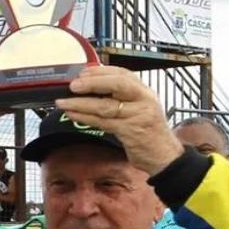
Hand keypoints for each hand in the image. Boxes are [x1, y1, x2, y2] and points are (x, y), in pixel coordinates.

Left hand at [55, 66, 183, 175]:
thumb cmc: (150, 133)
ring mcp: (137, 116)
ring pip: (105, 106)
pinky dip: (85, 117)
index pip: (123, 74)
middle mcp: (144, 101)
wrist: (165, 156)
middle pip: (116, 85)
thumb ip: (123, 98)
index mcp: (145, 92)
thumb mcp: (141, 109)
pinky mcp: (130, 132)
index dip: (102, 72)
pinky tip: (73, 115)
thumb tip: (93, 87)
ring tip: (63, 102)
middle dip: (92, 83)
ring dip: (81, 103)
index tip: (84, 72)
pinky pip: (103, 122)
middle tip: (73, 85)